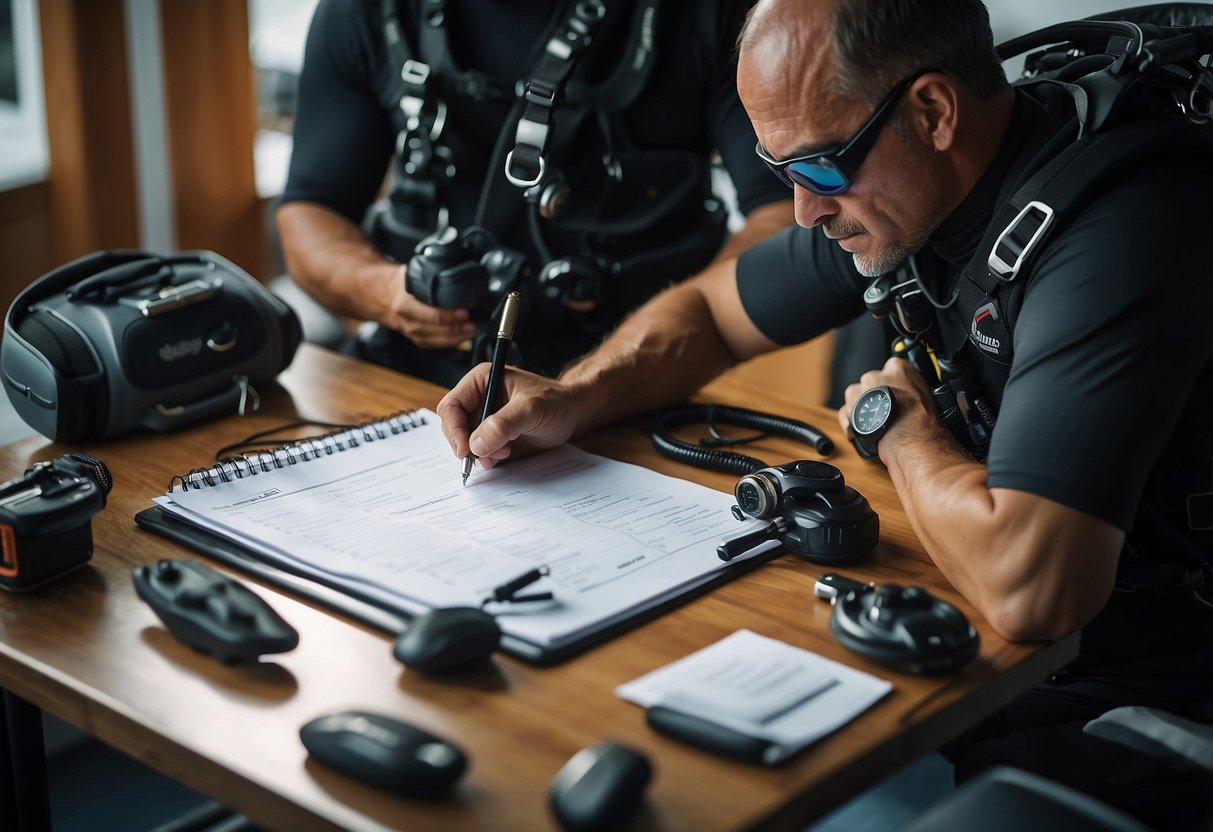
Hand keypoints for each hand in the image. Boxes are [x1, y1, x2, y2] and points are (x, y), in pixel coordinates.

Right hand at [383, 267, 476, 348]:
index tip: (466, 311)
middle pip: (433, 328)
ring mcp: (407, 329)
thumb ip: (431, 275)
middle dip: (456, 328)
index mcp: (404, 301)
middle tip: (472, 324)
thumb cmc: (400, 281)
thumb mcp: (412, 272)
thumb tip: (458, 273)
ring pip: (431, 339)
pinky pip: (429, 343)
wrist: (380, 294)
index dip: (450, 315)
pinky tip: (460, 339)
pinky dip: (445, 343)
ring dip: (454, 338)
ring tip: (470, 332)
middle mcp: (405, 318)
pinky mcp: (411, 336)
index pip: (430, 313)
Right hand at [437, 365, 586, 469]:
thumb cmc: (555, 402)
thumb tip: (476, 444)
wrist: (573, 414)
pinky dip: (485, 459)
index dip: (454, 429)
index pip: (451, 406)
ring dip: (478, 454)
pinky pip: (478, 451)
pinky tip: (503, 457)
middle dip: (466, 444)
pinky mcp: (492, 436)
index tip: (466, 450)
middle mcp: (478, 399)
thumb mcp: (530, 409)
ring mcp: (484, 419)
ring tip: (503, 453)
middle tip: (487, 456)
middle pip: (453, 426)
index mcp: (481, 381)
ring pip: (464, 442)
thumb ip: (503, 424)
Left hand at [837, 356, 937, 458]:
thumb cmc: (920, 419)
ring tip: (876, 421)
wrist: (908, 437)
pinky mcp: (849, 408)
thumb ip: (913, 384)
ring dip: (862, 406)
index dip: (893, 385)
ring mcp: (860, 391)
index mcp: (896, 367)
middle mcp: (875, 375)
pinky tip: (863, 430)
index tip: (895, 394)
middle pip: (872, 382)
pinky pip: (845, 412)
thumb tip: (911, 386)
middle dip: (875, 395)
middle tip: (886, 410)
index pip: (892, 369)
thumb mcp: (926, 393)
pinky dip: (851, 422)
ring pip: (856, 395)